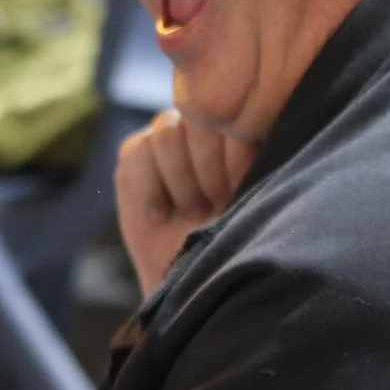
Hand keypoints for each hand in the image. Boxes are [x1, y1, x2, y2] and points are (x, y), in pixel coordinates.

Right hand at [115, 109, 254, 295]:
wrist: (191, 274)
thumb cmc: (235, 238)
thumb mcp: (253, 199)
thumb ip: (253, 159)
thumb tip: (251, 134)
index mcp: (242, 128)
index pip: (233, 115)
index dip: (234, 154)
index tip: (238, 190)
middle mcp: (205, 123)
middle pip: (198, 120)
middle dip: (206, 169)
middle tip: (214, 204)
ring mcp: (167, 134)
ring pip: (165, 133)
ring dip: (180, 180)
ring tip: (192, 211)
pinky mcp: (135, 152)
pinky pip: (136, 151)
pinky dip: (149, 187)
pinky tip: (161, 214)